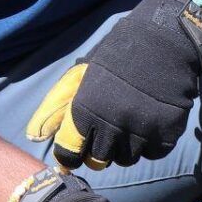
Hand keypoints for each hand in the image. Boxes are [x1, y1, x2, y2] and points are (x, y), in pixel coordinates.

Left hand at [26, 0, 201, 168]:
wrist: (165, 40)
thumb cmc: (117, 56)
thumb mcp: (81, 75)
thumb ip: (57, 107)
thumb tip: (34, 136)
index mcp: (85, 109)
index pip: (69, 155)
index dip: (72, 153)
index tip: (79, 146)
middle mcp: (112, 124)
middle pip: (98, 161)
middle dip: (100, 148)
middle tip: (109, 126)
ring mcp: (141, 131)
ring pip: (126, 159)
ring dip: (125, 147)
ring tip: (130, 120)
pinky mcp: (167, 134)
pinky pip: (152, 154)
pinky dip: (150, 143)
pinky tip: (150, 120)